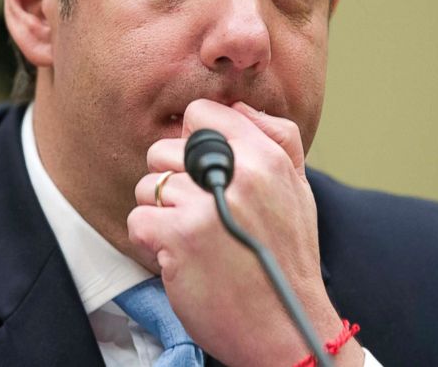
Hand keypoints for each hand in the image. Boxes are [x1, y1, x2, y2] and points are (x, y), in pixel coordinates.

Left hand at [126, 98, 362, 366]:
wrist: (288, 330)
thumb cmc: (288, 261)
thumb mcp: (299, 189)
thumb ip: (276, 138)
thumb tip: (236, 107)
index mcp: (266, 156)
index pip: (201, 114)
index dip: (191, 141)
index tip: (198, 170)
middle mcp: (238, 173)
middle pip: (164, 149)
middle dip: (172, 182)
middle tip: (196, 213)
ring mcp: (206, 204)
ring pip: (148, 185)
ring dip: (160, 214)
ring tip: (190, 239)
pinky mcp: (180, 237)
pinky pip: (138, 219)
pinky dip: (149, 242)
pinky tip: (177, 257)